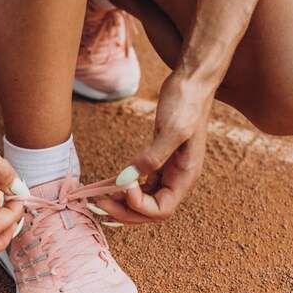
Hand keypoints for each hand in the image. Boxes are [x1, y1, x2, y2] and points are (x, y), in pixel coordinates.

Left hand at [97, 70, 214, 222]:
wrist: (192, 80)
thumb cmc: (186, 102)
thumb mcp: (172, 129)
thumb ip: (152, 157)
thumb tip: (127, 180)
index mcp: (186, 176)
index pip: (162, 210)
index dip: (139, 205)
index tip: (123, 185)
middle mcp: (178, 178)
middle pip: (151, 212)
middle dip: (125, 212)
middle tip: (99, 204)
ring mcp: (168, 170)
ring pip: (144, 200)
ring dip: (122, 204)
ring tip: (99, 199)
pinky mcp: (158, 160)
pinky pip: (141, 184)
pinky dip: (124, 189)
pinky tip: (109, 185)